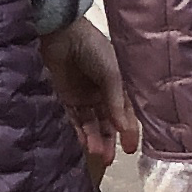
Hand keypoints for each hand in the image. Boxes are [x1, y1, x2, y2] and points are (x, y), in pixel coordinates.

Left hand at [36, 17, 134, 174]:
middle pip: (106, 122)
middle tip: (109, 159)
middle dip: (107, 140)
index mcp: (117, 84)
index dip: (128, 130)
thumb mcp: (112, 74)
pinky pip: (71, 119)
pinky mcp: (63, 97)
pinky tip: (81, 144)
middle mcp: (100, 92)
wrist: (61, 33)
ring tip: (96, 153)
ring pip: (89, 123)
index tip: (130, 150)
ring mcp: (81, 96)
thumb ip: (116, 102)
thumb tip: (123, 129)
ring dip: (93, 138)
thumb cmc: (92, 48)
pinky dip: (76, 131)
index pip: (124, 112)